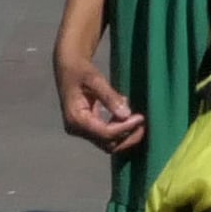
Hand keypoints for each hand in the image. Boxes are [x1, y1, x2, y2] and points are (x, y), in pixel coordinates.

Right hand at [56, 38, 144, 156]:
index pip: (105, 133)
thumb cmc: (80, 70)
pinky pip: (106, 136)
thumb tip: (126, 114)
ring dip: (125, 135)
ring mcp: (80, 131)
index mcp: (76, 118)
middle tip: (142, 123)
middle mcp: (76, 129)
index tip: (140, 118)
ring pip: (108, 143)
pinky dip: (119, 129)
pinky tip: (125, 115)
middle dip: (127, 137)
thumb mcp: (95, 79)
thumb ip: (109, 97)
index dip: (125, 128)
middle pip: (107, 144)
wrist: (68, 67)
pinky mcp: (86, 128)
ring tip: (137, 120)